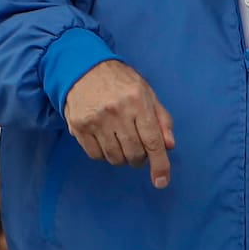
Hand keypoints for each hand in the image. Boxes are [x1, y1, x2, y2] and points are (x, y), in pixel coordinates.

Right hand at [63, 60, 174, 188]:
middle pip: (134, 154)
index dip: (159, 164)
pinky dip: (104, 154)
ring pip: (115, 158)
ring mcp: (96, 120)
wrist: (83, 67)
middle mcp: (116, 111)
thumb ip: (161, 118)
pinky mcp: (78, 126)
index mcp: (137, 101)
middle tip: (137, 147)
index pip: (152, 140)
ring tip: (120, 141)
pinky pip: (96, 155)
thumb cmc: (120, 81)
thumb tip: (169, 146)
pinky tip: (104, 139)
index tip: (161, 182)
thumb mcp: (146, 92)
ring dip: (121, 157)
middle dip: (139, 158)